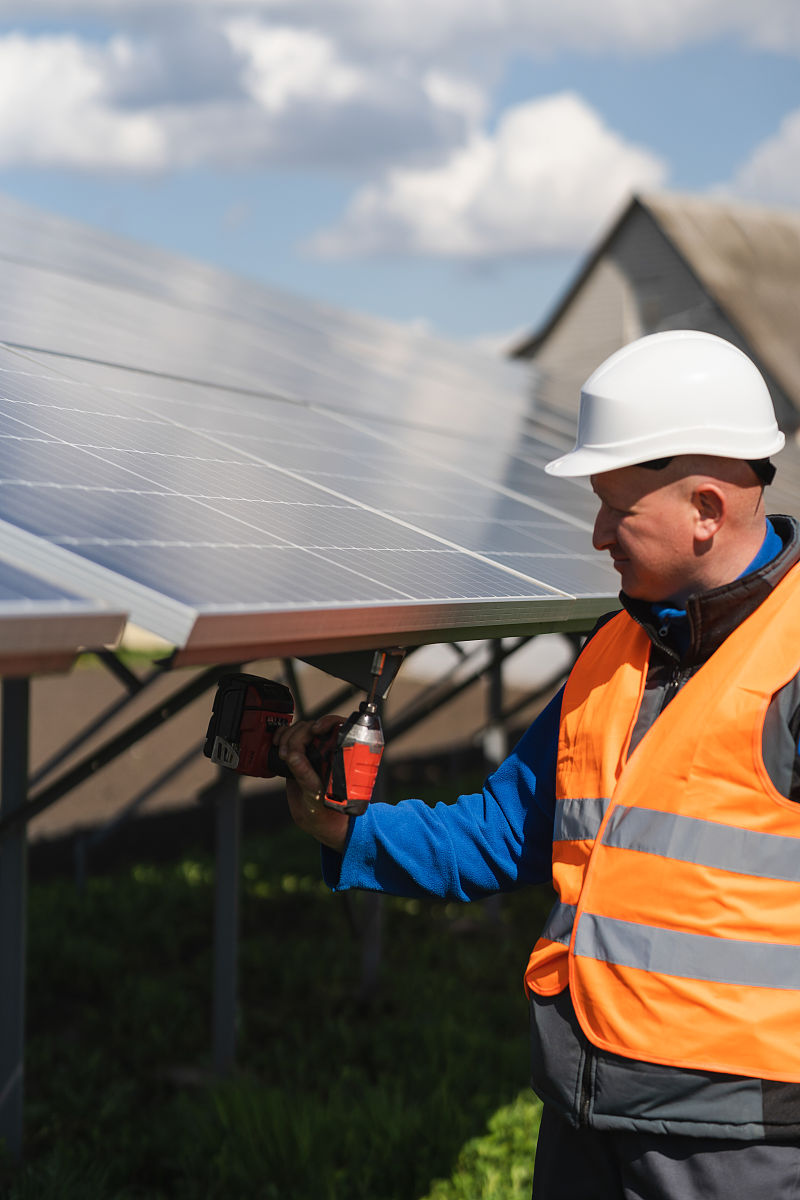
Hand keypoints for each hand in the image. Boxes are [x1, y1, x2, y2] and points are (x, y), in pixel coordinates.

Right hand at [272, 714, 349, 852]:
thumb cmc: (325, 811)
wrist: (318, 822)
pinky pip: (289, 737)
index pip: (337, 726)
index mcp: (340, 756)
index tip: (315, 730)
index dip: (326, 722)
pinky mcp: (298, 755)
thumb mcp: (315, 795)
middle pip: (311, 727)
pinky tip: (277, 744)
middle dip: (297, 736)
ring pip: (299, 729)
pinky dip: (281, 735)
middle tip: (289, 755)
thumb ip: (305, 776)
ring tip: (283, 755)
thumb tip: (293, 756)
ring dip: (287, 737)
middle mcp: (328, 750)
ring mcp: (312, 751)